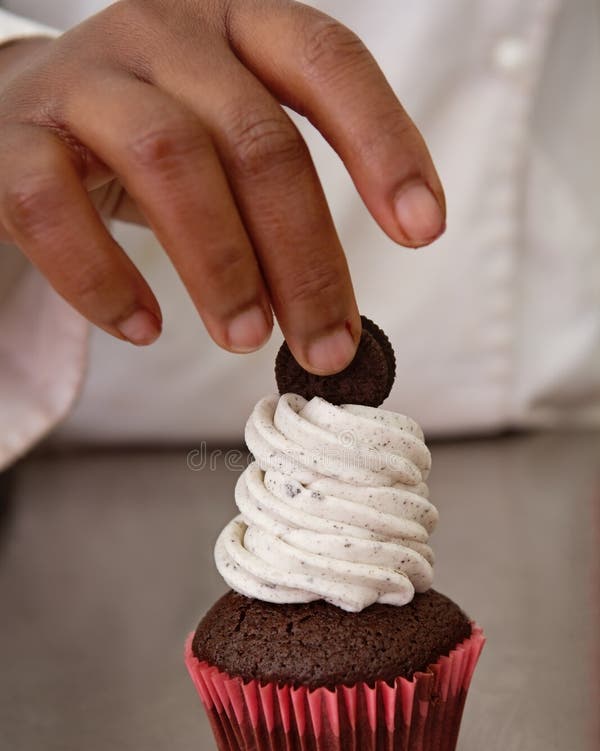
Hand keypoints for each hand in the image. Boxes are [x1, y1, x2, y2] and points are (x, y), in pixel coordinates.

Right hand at [0, 0, 444, 373]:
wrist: (20, 115)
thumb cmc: (146, 142)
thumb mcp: (225, 142)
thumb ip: (276, 201)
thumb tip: (328, 315)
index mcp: (235, 26)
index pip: (328, 61)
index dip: (384, 142)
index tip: (423, 231)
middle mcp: (164, 35)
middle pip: (256, 136)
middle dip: (304, 254)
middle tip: (326, 344)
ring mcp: (83, 79)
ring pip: (168, 158)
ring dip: (221, 265)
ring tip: (247, 338)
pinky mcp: (13, 139)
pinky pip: (52, 205)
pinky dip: (104, 277)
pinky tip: (143, 327)